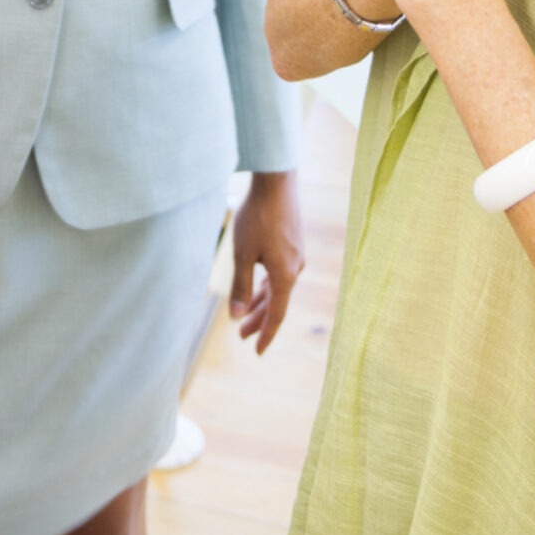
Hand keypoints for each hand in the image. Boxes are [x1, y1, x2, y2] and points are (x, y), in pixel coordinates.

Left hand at [228, 170, 304, 353]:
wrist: (276, 182)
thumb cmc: (256, 218)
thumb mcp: (242, 254)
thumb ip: (241, 287)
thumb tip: (238, 316)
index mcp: (286, 276)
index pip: (277, 315)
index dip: (266, 334)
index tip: (257, 352)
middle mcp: (296, 269)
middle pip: (277, 302)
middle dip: (258, 319)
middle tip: (241, 335)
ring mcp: (297, 255)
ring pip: (278, 287)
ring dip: (261, 301)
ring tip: (245, 314)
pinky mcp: (293, 243)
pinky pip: (280, 272)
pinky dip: (268, 284)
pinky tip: (258, 285)